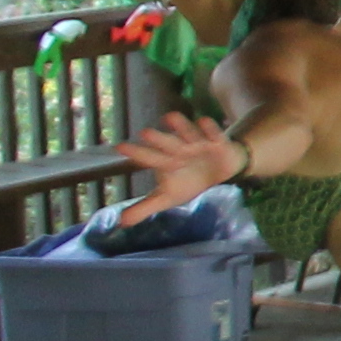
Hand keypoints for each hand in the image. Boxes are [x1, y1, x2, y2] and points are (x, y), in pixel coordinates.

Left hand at [114, 113, 240, 214]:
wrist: (220, 170)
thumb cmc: (189, 181)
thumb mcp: (167, 197)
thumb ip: (144, 207)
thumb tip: (120, 222)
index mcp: (166, 162)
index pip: (149, 157)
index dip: (136, 153)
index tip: (119, 147)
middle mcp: (179, 149)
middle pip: (167, 143)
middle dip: (158, 138)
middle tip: (144, 133)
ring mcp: (198, 143)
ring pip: (188, 132)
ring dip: (181, 126)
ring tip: (170, 117)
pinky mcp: (218, 142)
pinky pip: (214, 133)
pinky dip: (210, 129)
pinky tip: (204, 121)